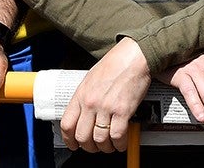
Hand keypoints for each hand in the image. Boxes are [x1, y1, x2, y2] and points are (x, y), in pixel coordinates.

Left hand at [61, 37, 150, 152]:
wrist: (136, 55)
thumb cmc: (117, 63)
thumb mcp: (92, 78)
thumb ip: (85, 97)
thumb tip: (85, 114)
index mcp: (81, 95)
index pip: (67, 125)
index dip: (70, 140)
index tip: (75, 144)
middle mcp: (91, 103)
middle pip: (82, 136)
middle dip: (88, 147)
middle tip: (95, 147)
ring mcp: (106, 107)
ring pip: (99, 139)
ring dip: (105, 147)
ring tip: (110, 146)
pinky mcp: (123, 110)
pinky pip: (117, 135)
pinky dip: (119, 144)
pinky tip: (122, 143)